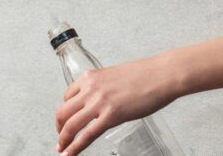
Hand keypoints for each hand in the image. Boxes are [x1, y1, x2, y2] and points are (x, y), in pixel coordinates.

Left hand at [55, 57, 174, 155]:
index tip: (66, 119)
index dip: (65, 111)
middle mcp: (91, 89)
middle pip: (63, 112)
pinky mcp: (111, 116)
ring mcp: (100, 102)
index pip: (67, 96)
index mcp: (92, 77)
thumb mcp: (117, 76)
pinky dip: (75, 147)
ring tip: (63, 149)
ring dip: (63, 139)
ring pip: (70, 125)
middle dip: (59, 127)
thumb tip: (103, 99)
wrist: (162, 75)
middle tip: (61, 137)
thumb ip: (105, 87)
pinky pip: (86, 135)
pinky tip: (70, 154)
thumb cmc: (147, 74)